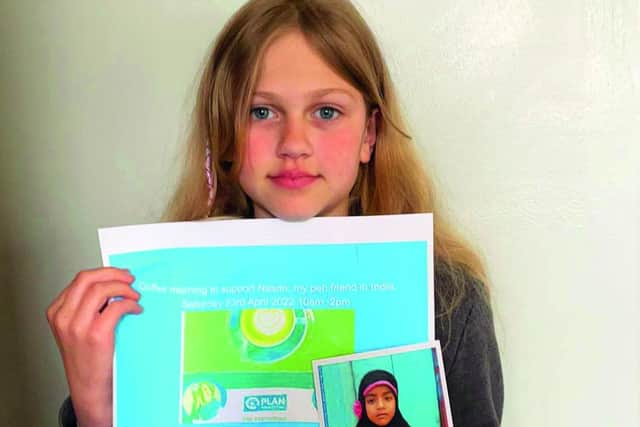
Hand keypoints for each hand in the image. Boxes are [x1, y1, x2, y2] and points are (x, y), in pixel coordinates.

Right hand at [47, 267, 141, 426]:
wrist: (88, 387)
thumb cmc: (87, 357)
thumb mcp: (77, 328)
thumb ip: (87, 306)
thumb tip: (114, 284)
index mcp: (57, 312)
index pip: (80, 280)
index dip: (104, 273)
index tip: (120, 275)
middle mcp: (63, 317)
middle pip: (88, 279)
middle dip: (113, 273)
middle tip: (130, 278)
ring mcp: (78, 326)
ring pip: (101, 289)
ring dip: (123, 288)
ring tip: (135, 295)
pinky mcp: (96, 335)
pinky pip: (116, 307)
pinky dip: (130, 304)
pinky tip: (135, 310)